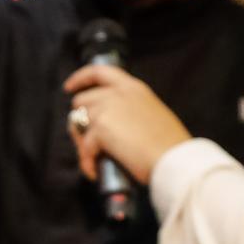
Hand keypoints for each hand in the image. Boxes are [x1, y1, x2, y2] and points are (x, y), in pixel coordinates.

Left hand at [64, 64, 190, 182]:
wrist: (173, 159)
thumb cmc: (169, 144)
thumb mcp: (152, 114)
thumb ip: (130, 111)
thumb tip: (111, 125)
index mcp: (133, 87)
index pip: (100, 71)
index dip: (80, 78)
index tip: (69, 87)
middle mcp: (118, 93)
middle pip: (82, 100)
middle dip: (80, 121)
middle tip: (86, 142)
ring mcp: (107, 108)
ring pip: (77, 122)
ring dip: (81, 142)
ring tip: (92, 158)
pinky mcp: (100, 128)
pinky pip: (84, 146)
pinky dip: (87, 161)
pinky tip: (95, 172)